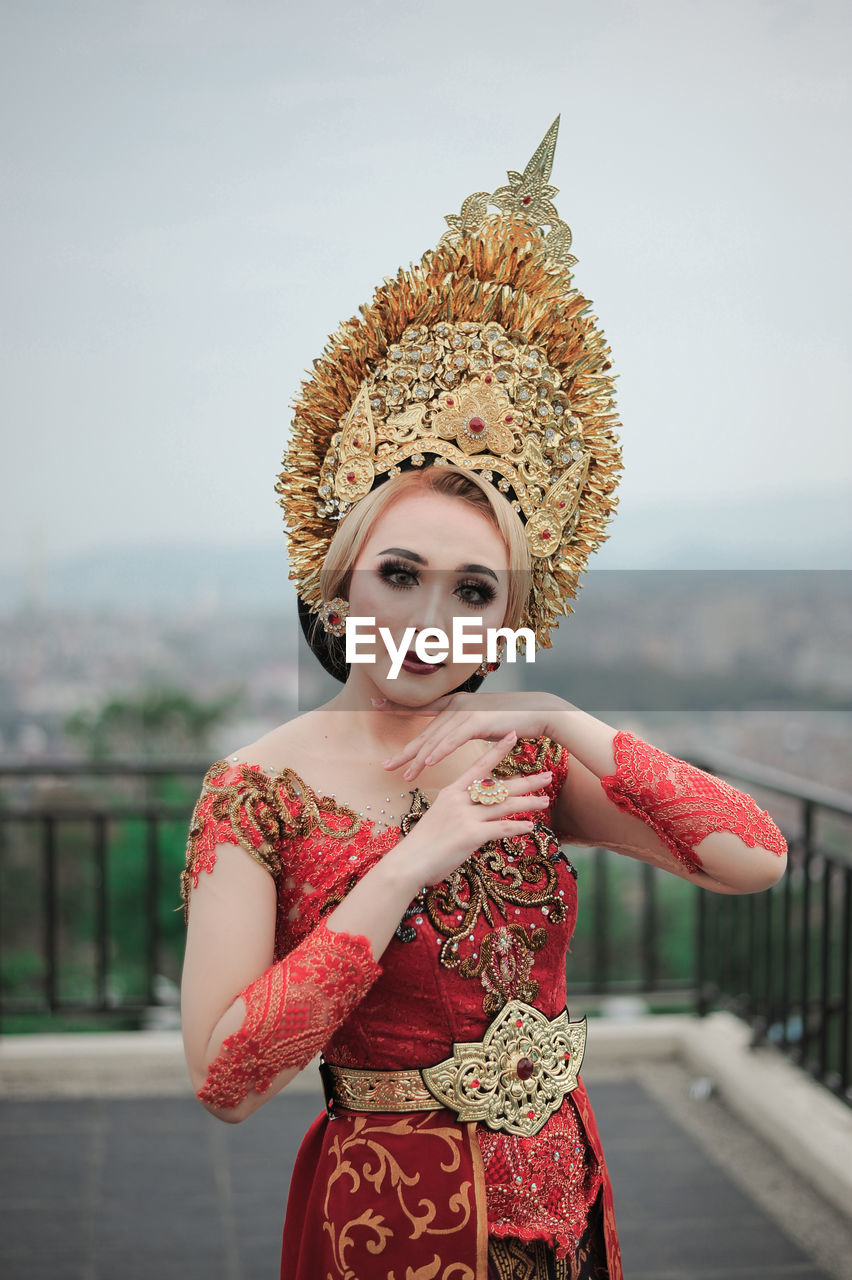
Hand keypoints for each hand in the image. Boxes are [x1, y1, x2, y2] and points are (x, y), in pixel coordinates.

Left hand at [378, 690, 569, 781]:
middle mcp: (457, 704)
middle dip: (405, 751)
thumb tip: (449, 740)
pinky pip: (455, 738)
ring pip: (437, 739)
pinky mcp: (480, 720)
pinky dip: (441, 750)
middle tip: (384, 765)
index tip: (374, 703)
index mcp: (455, 704)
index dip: (397, 705)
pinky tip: (429, 762)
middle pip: (425, 732)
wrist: (540, 711)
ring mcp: (467, 711)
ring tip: (405, 775)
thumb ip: (462, 730)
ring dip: (420, 759)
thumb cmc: (512, 720)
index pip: (421, 708)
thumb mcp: (482, 724)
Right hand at [382, 731, 551, 890]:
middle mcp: (460, 800)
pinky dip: (517, 827)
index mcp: (451, 792)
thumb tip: (474, 814)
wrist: (408, 863)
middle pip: (499, 786)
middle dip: (526, 781)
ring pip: (504, 805)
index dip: (497, 751)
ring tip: (545, 800)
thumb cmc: (422, 845)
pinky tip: (530, 827)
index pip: (478, 766)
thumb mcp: (439, 818)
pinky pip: (501, 828)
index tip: (512, 736)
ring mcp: (466, 817)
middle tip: (547, 775)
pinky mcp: (471, 835)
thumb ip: (458, 812)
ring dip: (528, 803)